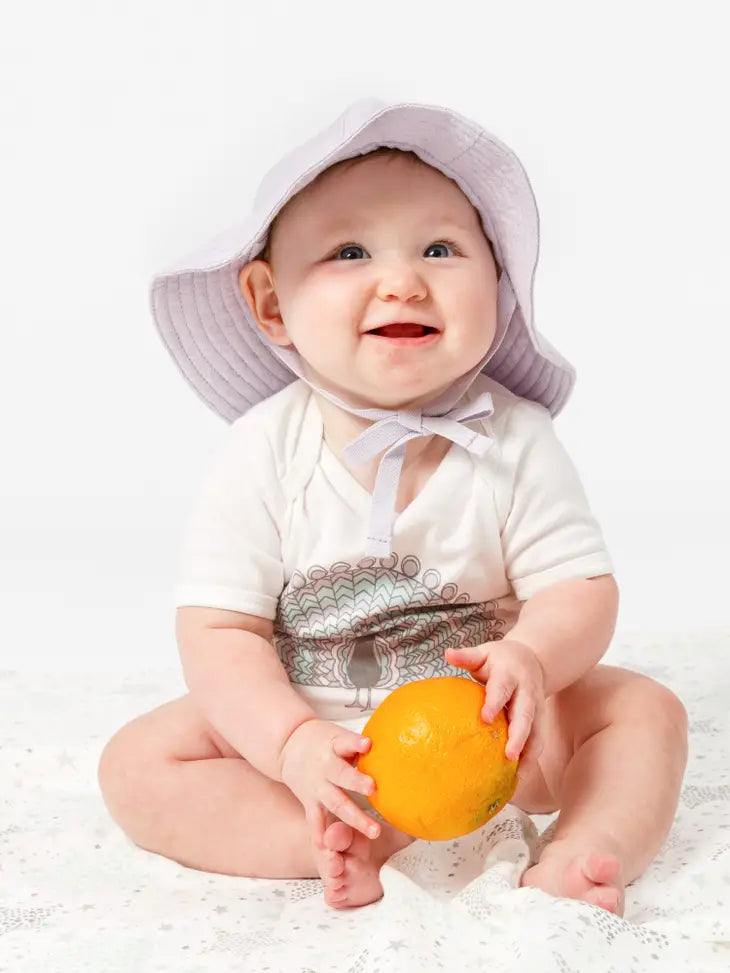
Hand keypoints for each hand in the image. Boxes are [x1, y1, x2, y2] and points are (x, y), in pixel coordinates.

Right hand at [277, 718, 380, 847]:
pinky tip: (328, 849)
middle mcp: (325, 767)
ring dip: (355, 817)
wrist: (289, 746)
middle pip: (341, 775)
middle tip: (373, 789)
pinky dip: (320, 835)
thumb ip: (359, 745)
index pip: (345, 742)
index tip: (368, 744)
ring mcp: (317, 787)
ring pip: (336, 803)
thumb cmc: (324, 741)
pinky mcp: (310, 803)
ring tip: (375, 831)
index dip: (356, 743)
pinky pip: (315, 821)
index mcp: (333, 746)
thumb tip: (393, 747)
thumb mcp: (339, 736)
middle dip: (357, 783)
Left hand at [444, 640, 545, 772]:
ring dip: (530, 752)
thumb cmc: (500, 659)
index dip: (495, 702)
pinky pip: (538, 741)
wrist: (532, 659)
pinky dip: (531, 758)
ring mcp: (537, 708)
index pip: (502, 688)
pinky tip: (520, 777)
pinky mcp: (540, 720)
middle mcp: (527, 692)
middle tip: (509, 754)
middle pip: (525, 714)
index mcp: (510, 674)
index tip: (485, 717)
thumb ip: (467, 656)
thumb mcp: (484, 652)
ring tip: (519, 774)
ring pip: (537, 731)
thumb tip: (448, 654)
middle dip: (519, 735)